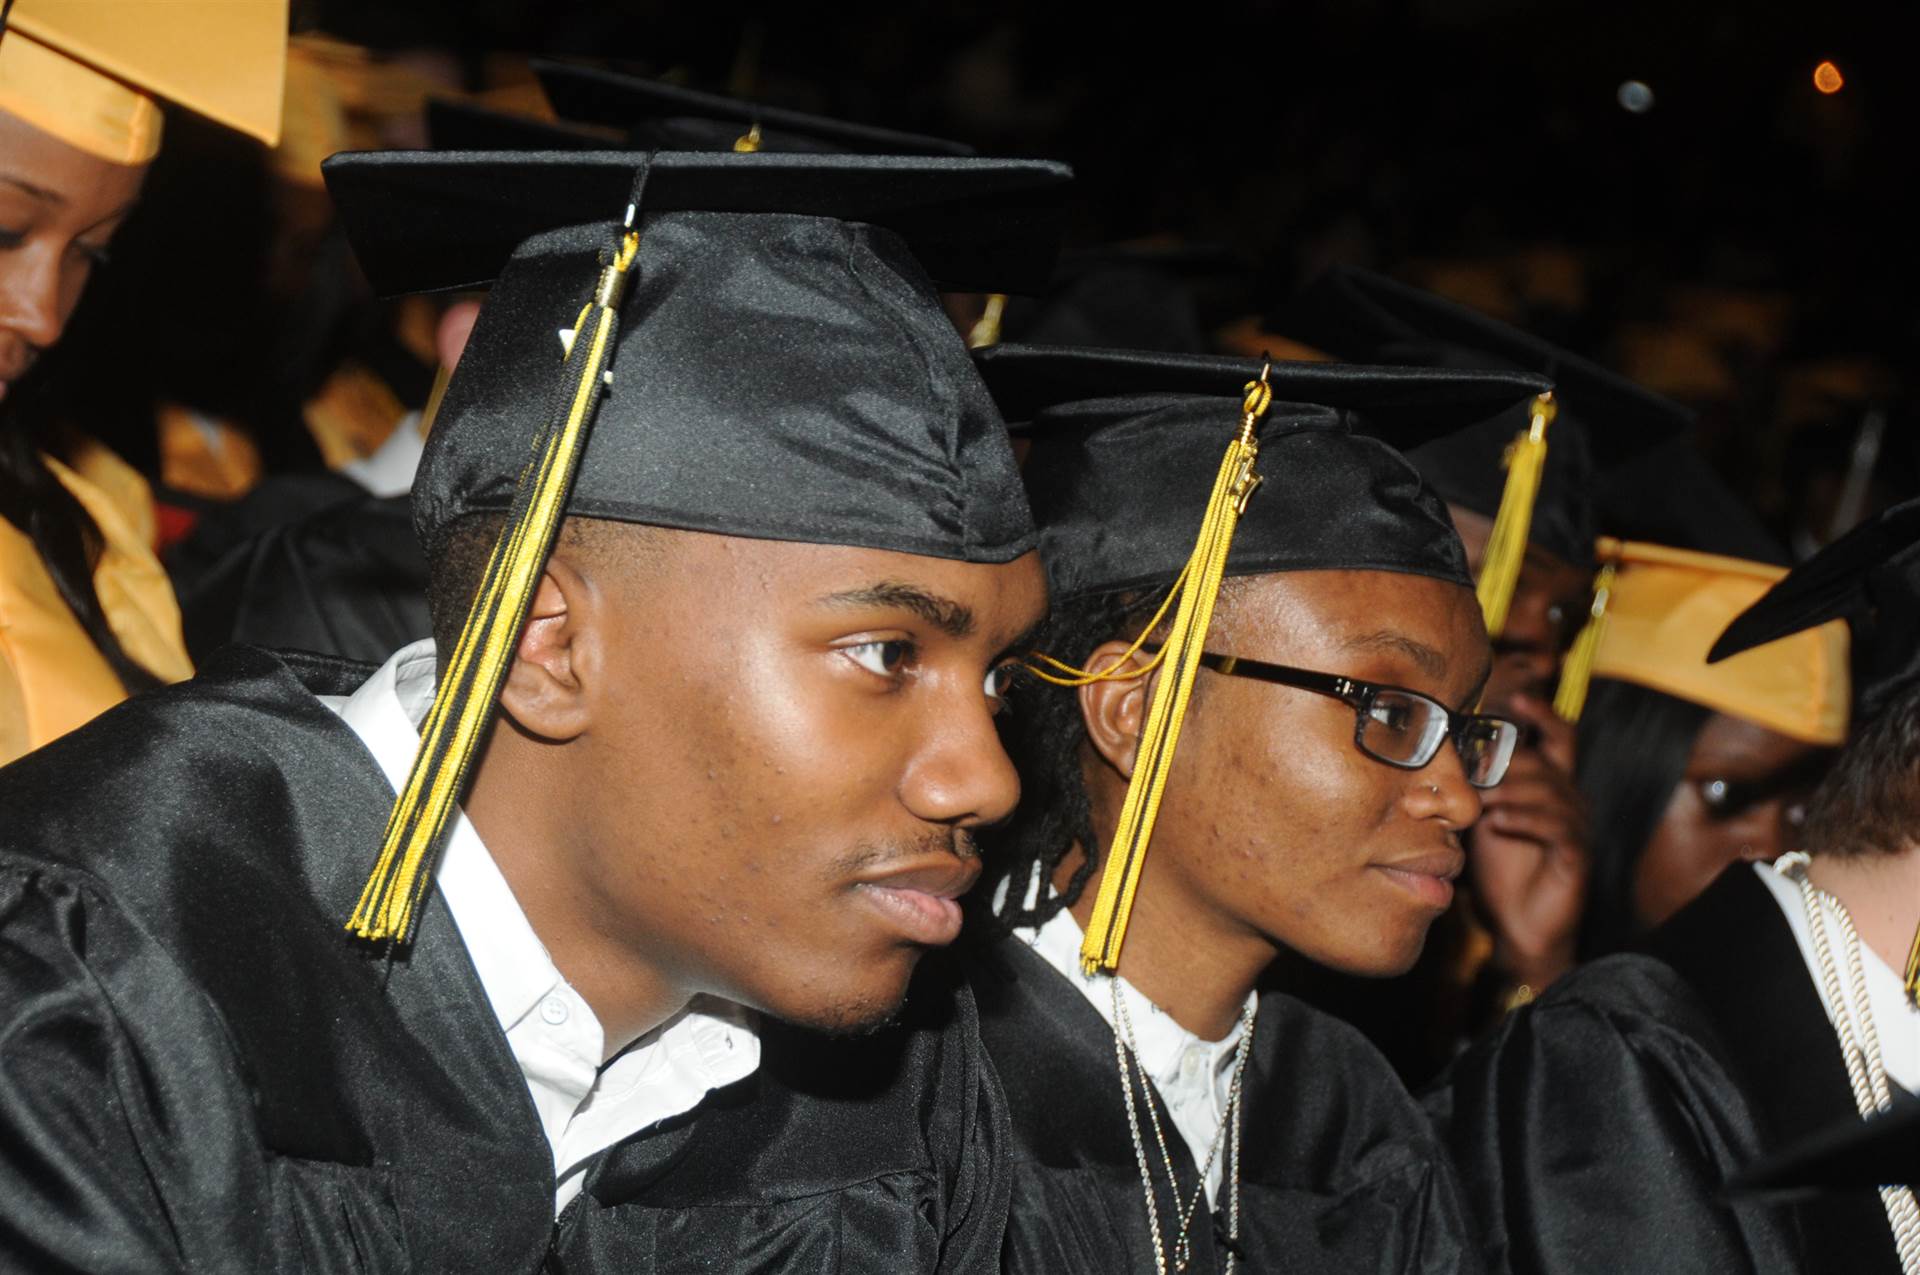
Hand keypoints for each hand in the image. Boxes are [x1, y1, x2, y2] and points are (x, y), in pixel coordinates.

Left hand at [1467, 693, 1589, 991]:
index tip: (1518, 698)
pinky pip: (1558, 829)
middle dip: (1509, 761)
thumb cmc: (1500, 869)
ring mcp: (1577, 827)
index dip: (1543, 715)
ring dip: (1512, 789)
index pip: (1558, 737)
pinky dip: (1526, 820)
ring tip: (1481, 799)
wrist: (1520, 927)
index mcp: (1551, 785)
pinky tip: (1497, 823)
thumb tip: (1435, 754)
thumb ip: (1474, 787)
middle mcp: (1570, 800)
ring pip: (1552, 791)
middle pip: (1549, 761)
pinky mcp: (1578, 856)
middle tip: (1471, 766)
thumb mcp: (1482, 819)